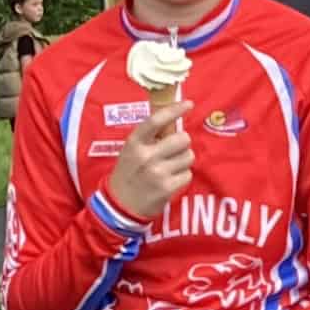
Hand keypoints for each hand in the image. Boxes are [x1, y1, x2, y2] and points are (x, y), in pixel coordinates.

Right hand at [106, 101, 194, 221]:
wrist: (120, 205)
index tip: (189, 104)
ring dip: (183, 161)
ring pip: (188, 156)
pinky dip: (182, 177)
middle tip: (174, 151)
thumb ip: (150, 137)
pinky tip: (170, 181)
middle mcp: (146, 155)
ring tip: (170, 168)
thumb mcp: (131, 150)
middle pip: (183, 139)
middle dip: (182, 144)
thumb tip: (174, 121)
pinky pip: (188, 174)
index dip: (175, 109)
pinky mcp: (167, 188)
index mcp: (135, 142)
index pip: (157, 120)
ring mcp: (157, 172)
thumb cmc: (129, 173)